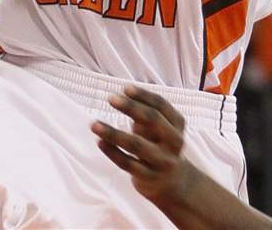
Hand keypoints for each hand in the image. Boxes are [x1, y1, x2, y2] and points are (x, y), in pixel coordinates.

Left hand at [92, 87, 197, 210]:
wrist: (172, 182)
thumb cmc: (159, 143)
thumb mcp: (159, 126)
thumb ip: (146, 113)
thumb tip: (121, 97)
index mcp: (177, 124)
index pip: (161, 105)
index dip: (143, 95)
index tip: (125, 88)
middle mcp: (174, 142)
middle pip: (152, 120)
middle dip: (131, 107)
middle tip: (110, 98)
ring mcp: (162, 161)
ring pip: (136, 145)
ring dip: (113, 133)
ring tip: (94, 124)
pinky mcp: (149, 177)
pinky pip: (127, 163)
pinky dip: (112, 152)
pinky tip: (100, 142)